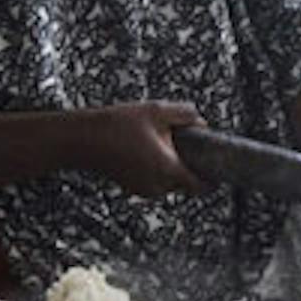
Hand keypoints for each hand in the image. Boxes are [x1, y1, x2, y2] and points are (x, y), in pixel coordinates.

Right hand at [75, 101, 207, 196]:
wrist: (81, 139)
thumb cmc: (117, 125)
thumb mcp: (157, 111)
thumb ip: (186, 115)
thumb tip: (203, 123)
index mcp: (168, 170)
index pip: (203, 186)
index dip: (214, 177)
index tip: (218, 165)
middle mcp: (158, 186)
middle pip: (187, 181)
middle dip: (188, 162)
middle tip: (180, 140)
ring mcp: (145, 189)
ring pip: (170, 180)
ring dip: (171, 164)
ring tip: (156, 141)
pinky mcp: (133, 187)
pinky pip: (155, 179)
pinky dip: (156, 167)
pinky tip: (144, 148)